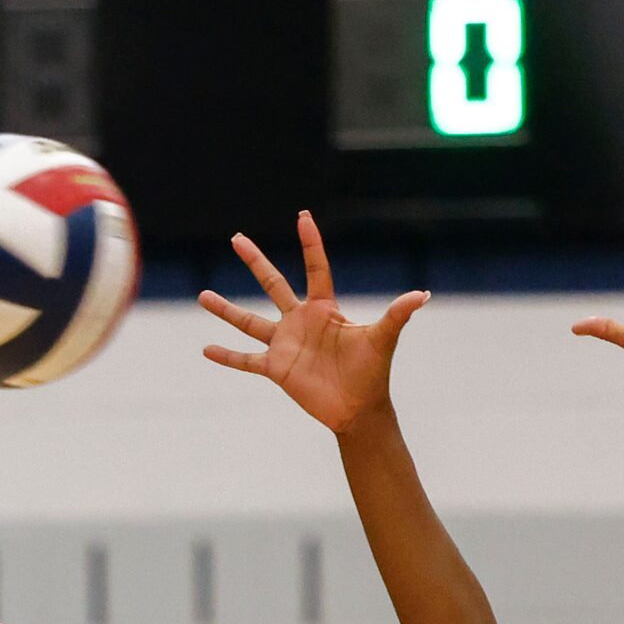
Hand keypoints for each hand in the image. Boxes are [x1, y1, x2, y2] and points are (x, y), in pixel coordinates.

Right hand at [199, 211, 428, 436]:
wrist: (358, 408)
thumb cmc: (373, 372)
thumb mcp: (383, 339)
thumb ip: (396, 315)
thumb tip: (422, 295)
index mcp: (324, 309)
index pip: (315, 268)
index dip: (310, 243)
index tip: (302, 215)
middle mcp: (300, 321)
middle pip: (272, 284)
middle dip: (255, 261)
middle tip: (237, 239)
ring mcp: (285, 344)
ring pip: (249, 321)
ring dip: (225, 309)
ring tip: (202, 295)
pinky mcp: (275, 369)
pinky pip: (245, 360)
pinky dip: (226, 356)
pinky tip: (206, 349)